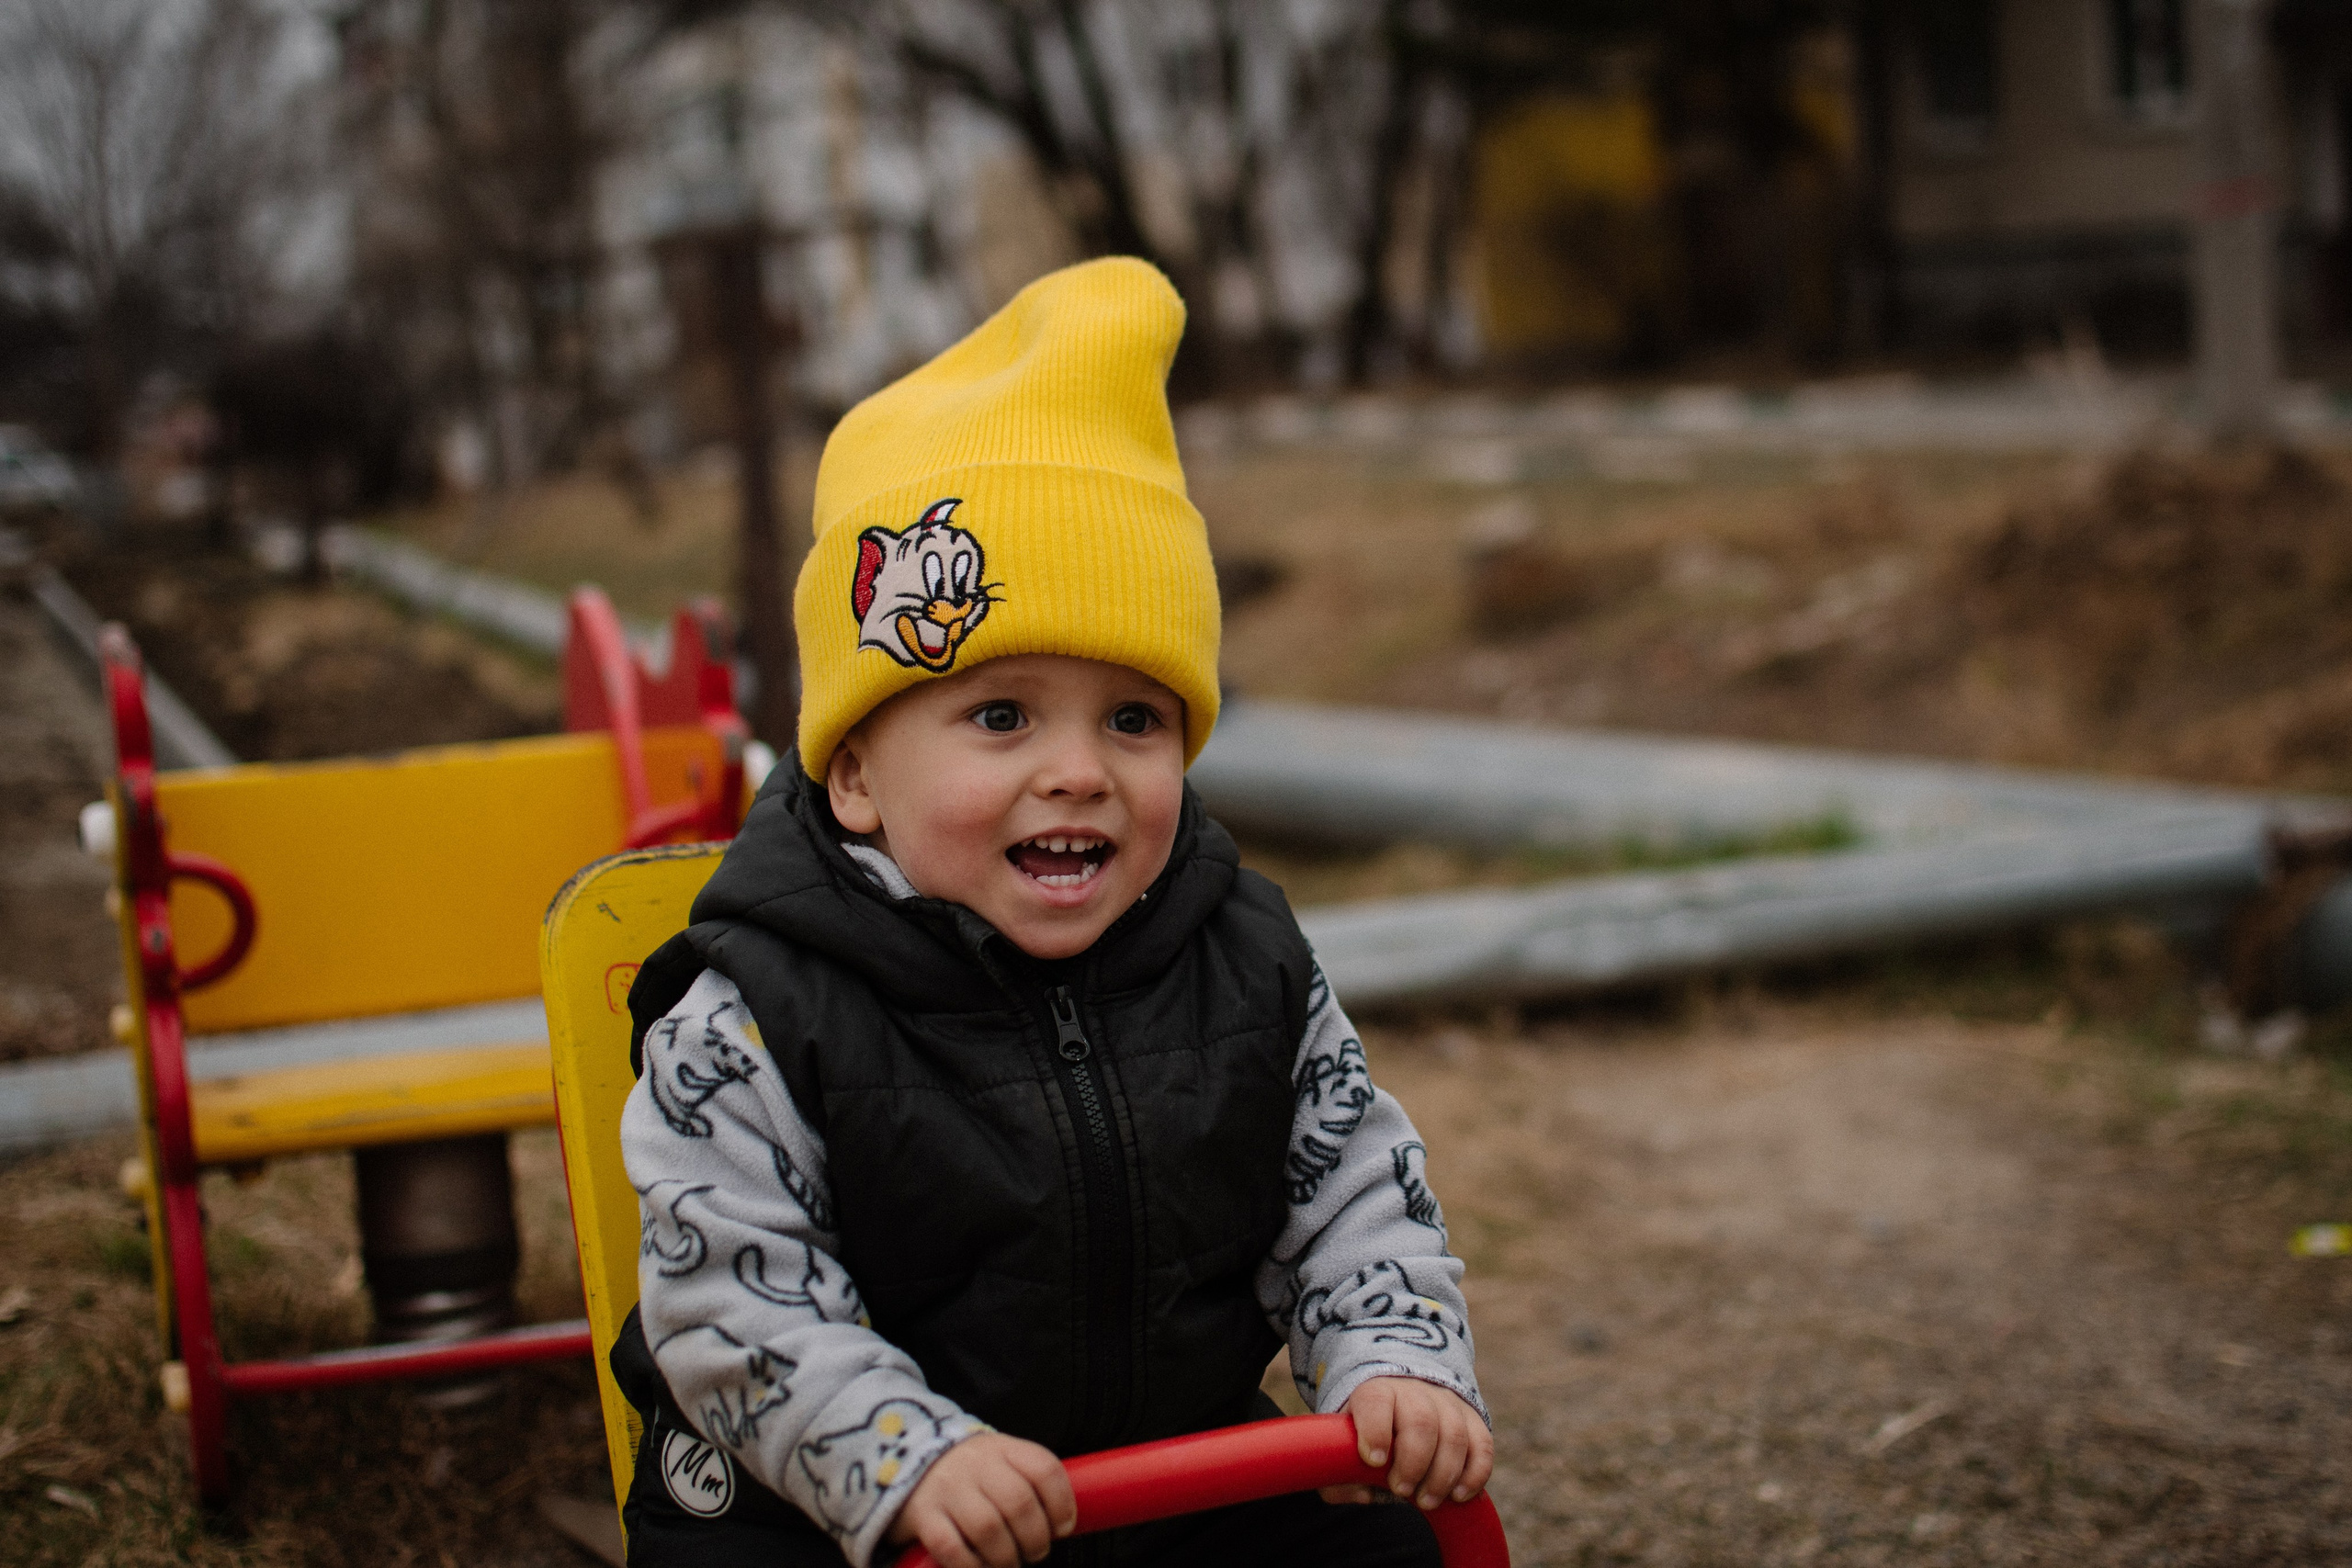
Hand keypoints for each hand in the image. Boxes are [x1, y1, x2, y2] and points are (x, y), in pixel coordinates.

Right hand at [884, 1431, 1074, 1567]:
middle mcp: (975, 1463)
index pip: (1044, 1468)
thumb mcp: (1000, 1462)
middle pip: (1019, 1502)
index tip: (1062, 1528)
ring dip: (1006, 1557)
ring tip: (1009, 1562)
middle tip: (1035, 1552)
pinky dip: (971, 1565)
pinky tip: (979, 1566)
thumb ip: (1028, 1484)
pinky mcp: (922, 1514)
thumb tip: (1062, 1527)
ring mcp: (947, 1487)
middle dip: (1036, 1538)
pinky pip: (951, 1547)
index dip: (1062, 1503)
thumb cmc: (969, 1472)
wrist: (905, 1458)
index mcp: (1002, 1447)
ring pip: (988, 1529)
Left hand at [1320, 1378, 1492, 1510]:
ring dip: (1443, 1475)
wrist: (1400, 1397)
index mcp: (1376, 1391)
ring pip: (1454, 1435)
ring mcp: (1447, 1403)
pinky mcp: (1472, 1420)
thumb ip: (1339, 1474)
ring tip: (1426, 1502)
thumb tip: (1363, 1495)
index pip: (1377, 1401)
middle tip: (1402, 1491)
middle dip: (1413, 1463)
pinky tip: (1458, 1496)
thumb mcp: (1344, 1445)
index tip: (1374, 1461)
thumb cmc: (1366, 1432)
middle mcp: (1414, 1392)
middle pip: (1421, 1422)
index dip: (1376, 1431)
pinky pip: (1482, 1446)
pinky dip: (1475, 1475)